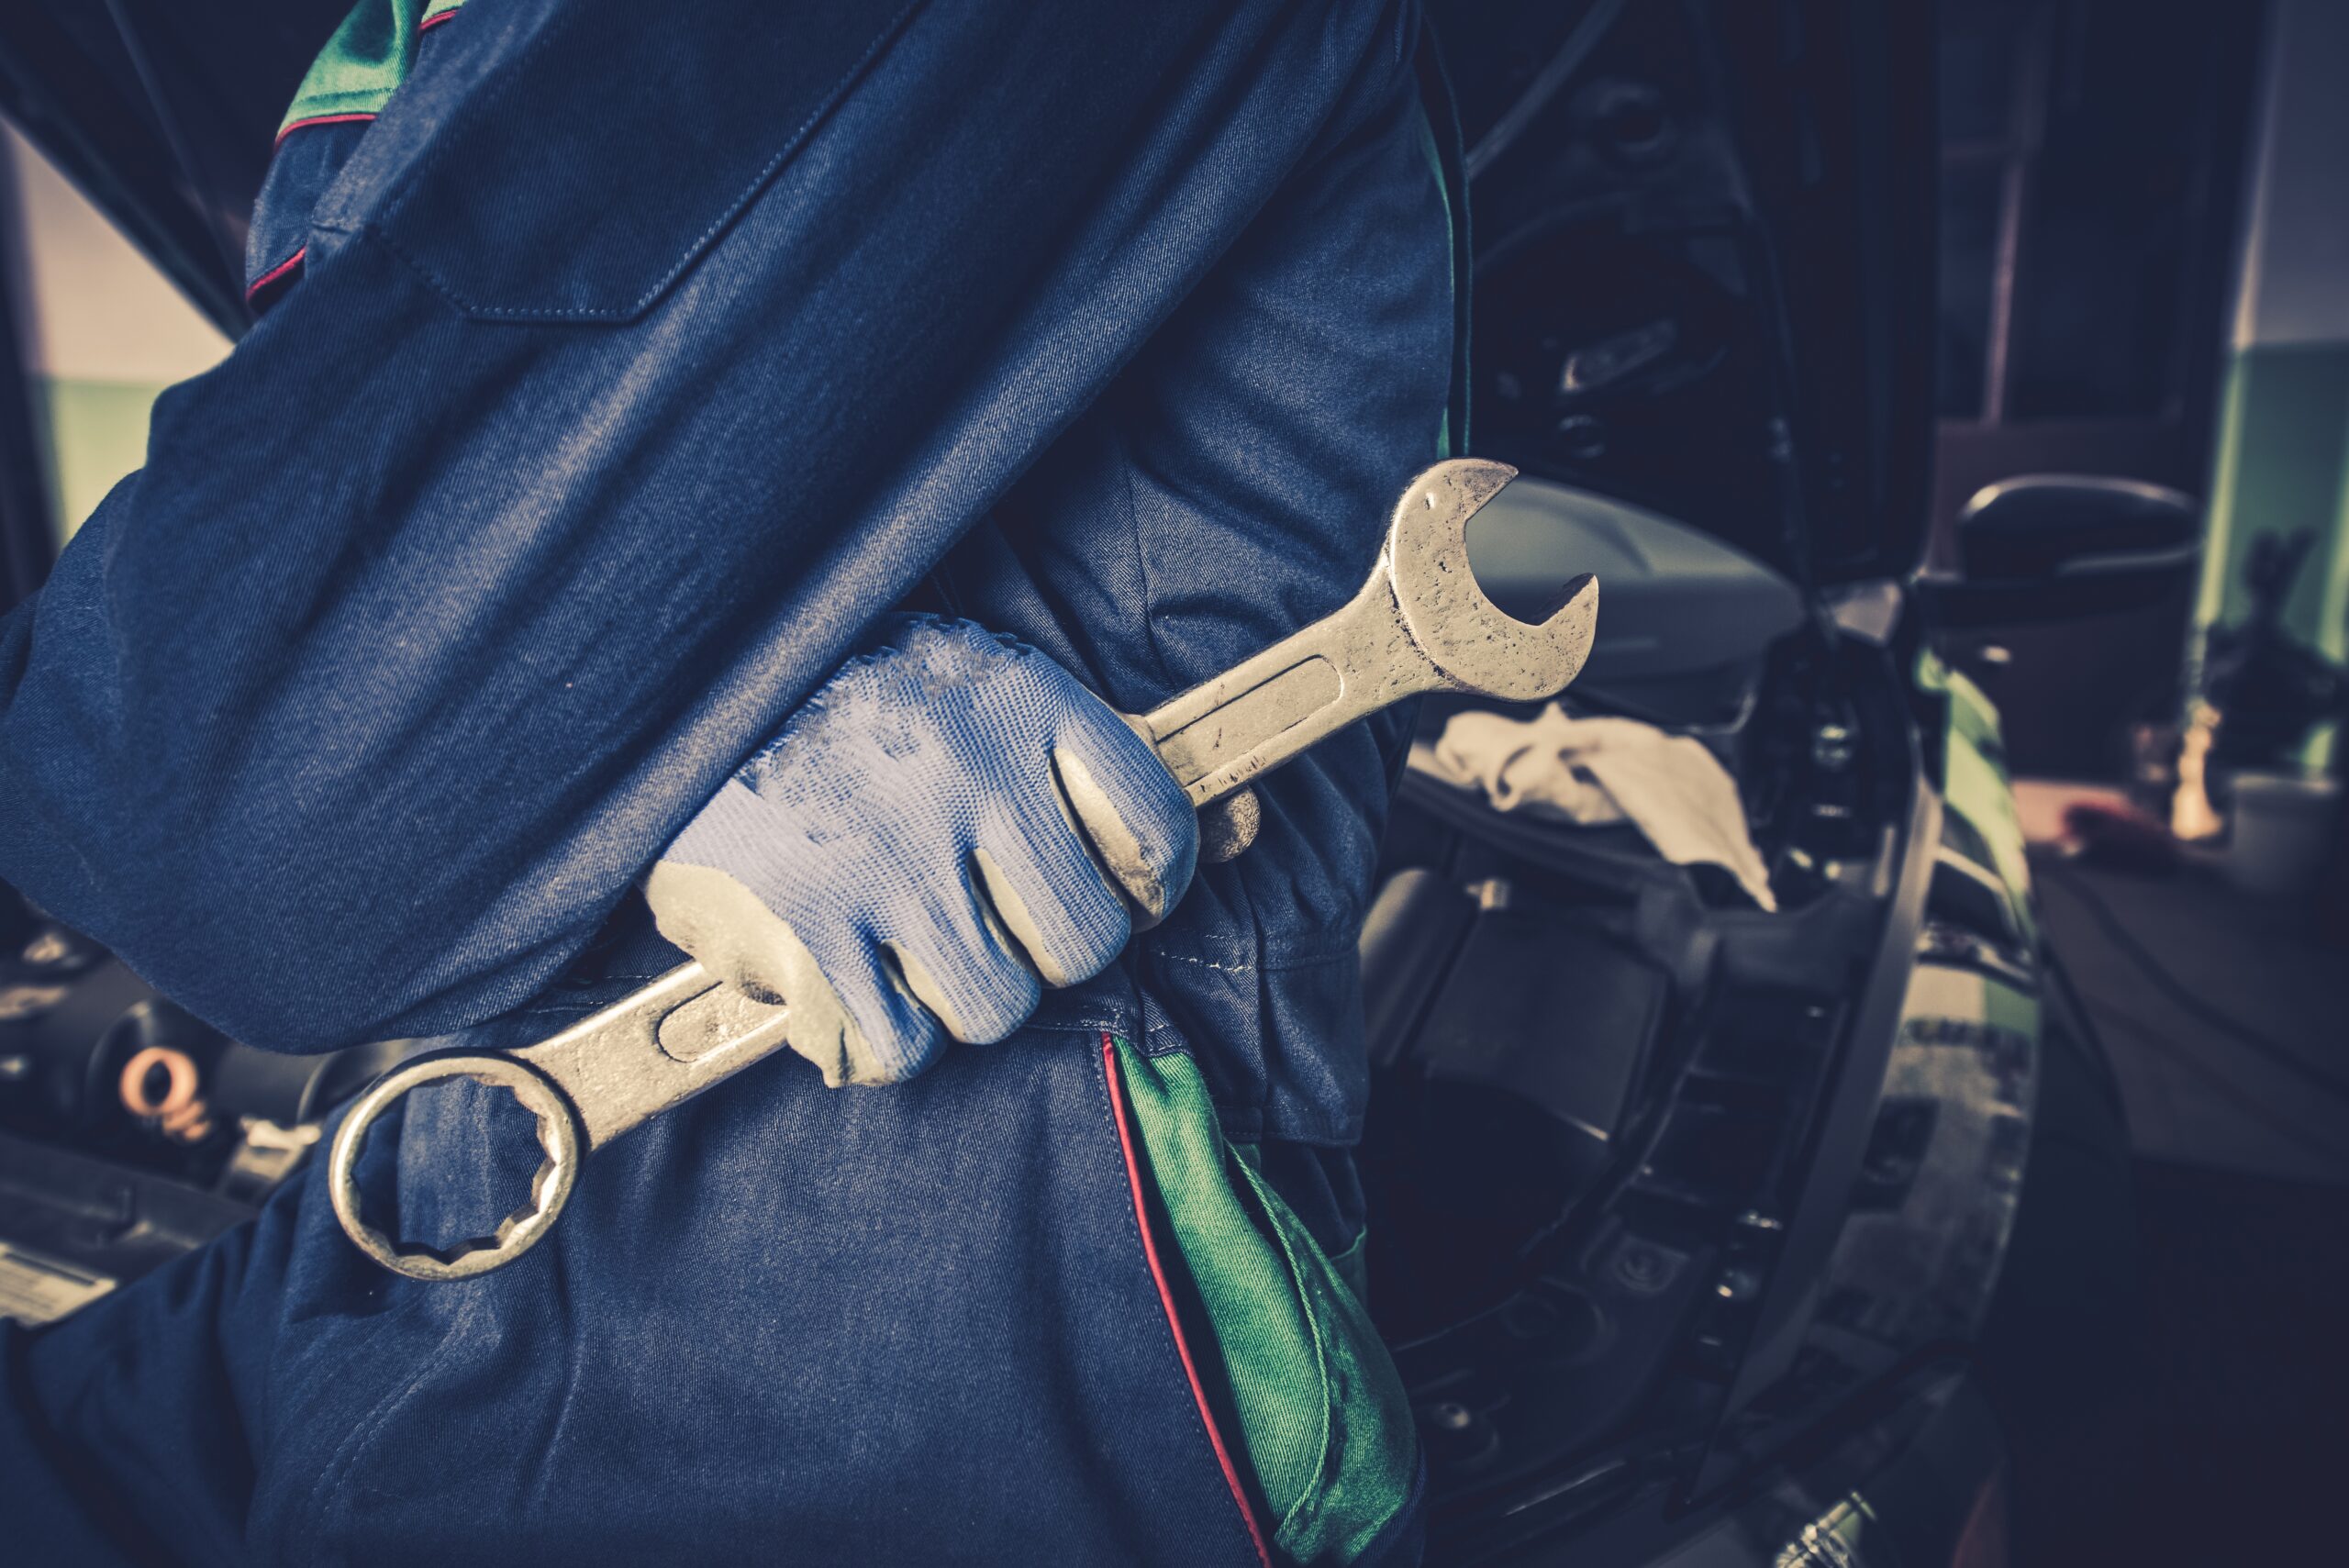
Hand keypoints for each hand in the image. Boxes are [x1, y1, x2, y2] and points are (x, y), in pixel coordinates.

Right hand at [644, 615, 1196, 1085]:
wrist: (674, 683)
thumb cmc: (851, 704)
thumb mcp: (983, 689)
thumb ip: (1104, 763)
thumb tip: (1255, 830)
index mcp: (1022, 702)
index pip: (1158, 832)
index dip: (1145, 886)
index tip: (1106, 888)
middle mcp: (966, 776)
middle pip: (1083, 947)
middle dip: (1039, 949)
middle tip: (980, 913)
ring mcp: (884, 856)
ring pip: (994, 1008)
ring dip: (951, 993)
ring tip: (897, 933)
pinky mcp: (804, 929)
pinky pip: (896, 1049)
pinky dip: (874, 1036)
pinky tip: (841, 974)